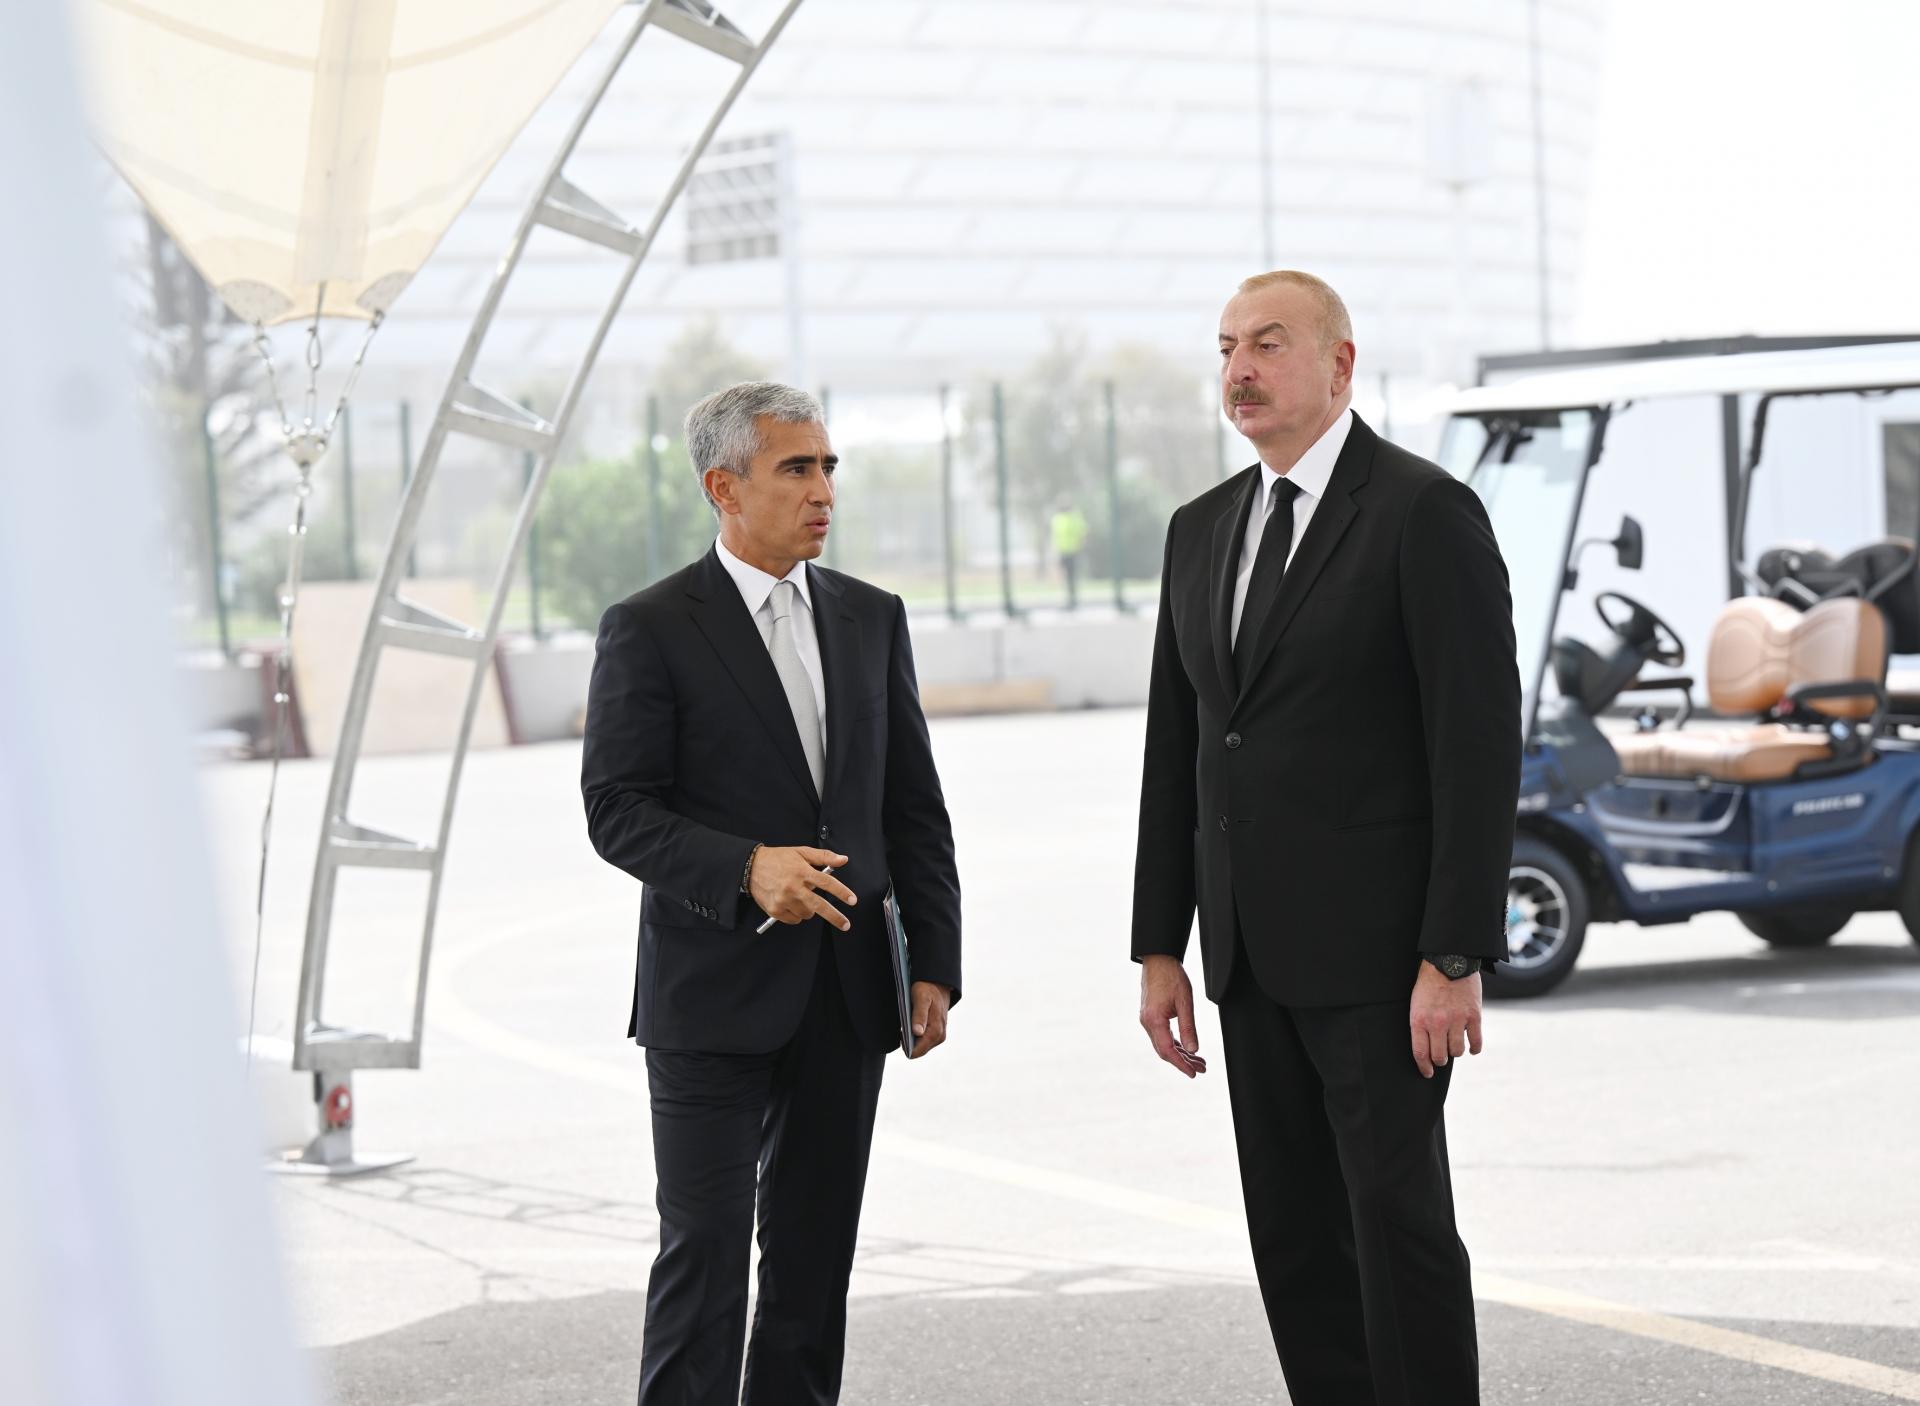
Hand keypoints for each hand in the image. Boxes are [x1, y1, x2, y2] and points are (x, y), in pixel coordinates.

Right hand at [750, 846, 855, 930]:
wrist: (751, 867)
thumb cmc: (778, 859)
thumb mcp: (801, 852)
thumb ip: (823, 856)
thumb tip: (843, 859)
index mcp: (802, 871)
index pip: (827, 883)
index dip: (841, 892)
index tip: (852, 900)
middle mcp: (793, 887)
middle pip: (819, 906)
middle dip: (835, 917)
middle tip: (845, 924)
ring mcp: (783, 900)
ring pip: (807, 914)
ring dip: (809, 909)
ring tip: (800, 897)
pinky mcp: (775, 910)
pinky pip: (794, 919)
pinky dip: (797, 914)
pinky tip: (791, 903)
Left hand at [908, 981, 950, 1057]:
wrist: (938, 984)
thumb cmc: (928, 990)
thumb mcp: (921, 999)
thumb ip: (919, 1016)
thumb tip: (916, 1033)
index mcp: (935, 1031)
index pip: (917, 1051)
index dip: (906, 1045)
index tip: (900, 1032)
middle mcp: (939, 1037)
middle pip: (918, 1051)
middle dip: (908, 1042)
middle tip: (903, 1026)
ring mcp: (939, 1036)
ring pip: (920, 1047)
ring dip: (912, 1039)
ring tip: (908, 1023)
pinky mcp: (937, 1034)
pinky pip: (923, 1041)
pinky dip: (916, 1036)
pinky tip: (912, 1024)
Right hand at [1138, 954, 1206, 1077]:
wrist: (1158, 959)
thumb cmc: (1171, 976)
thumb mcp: (1185, 1002)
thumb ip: (1188, 1027)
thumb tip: (1194, 1049)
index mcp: (1154, 1020)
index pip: (1168, 1051)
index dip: (1181, 1064)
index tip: (1193, 1073)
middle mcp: (1147, 1022)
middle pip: (1165, 1051)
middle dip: (1183, 1061)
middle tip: (1201, 1068)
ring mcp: (1147, 1019)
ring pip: (1163, 1044)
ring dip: (1180, 1053)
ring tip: (1198, 1060)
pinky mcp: (1150, 1016)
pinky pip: (1161, 1036)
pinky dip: (1174, 1044)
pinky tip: (1187, 1048)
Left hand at [1409, 960, 1482, 1078]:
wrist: (1449, 962)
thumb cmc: (1429, 984)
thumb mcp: (1416, 1003)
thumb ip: (1421, 1024)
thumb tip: (1426, 1048)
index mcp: (1419, 1020)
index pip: (1420, 1053)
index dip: (1424, 1067)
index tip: (1427, 1073)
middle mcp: (1437, 1023)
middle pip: (1440, 1056)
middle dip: (1440, 1060)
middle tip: (1441, 1057)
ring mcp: (1457, 1020)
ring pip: (1457, 1051)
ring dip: (1456, 1052)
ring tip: (1454, 1047)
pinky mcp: (1473, 1016)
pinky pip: (1476, 1041)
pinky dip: (1475, 1049)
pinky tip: (1472, 1048)